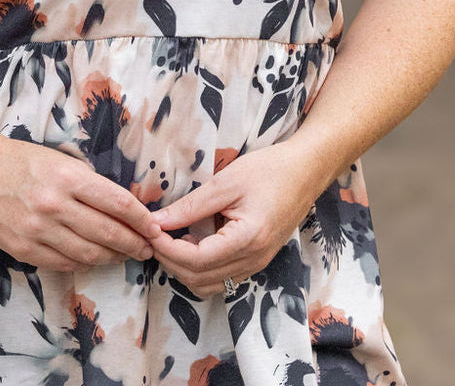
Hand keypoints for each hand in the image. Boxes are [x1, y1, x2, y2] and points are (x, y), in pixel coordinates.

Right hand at [0, 135, 161, 272]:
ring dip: (113, 257)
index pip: (118, 203)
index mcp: (68, 177)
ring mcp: (39, 231)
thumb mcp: (62, 160)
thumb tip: (125, 207)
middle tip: (147, 248)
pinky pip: (64, 263)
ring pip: (89, 254)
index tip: (155, 228)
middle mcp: (55, 205)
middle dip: (134, 243)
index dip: (142, 219)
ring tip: (125, 255)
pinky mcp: (25, 250)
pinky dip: (85, 263)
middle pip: (108, 233)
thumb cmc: (25, 161)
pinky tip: (96, 259)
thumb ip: (90, 183)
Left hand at [148, 143, 321, 298]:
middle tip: (152, 234)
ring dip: (183, 268)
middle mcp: (253, 261)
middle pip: (199, 278)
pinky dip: (199, 268)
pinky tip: (191, 242)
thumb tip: (157, 221)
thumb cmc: (268, 171)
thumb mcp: (225, 183)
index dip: (167, 249)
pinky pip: (221, 277)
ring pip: (208, 284)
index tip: (149, 230)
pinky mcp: (256, 261)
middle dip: (169, 260)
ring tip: (169, 238)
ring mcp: (256, 265)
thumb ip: (190, 206)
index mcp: (247, 240)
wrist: (305, 172)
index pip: (196, 260)